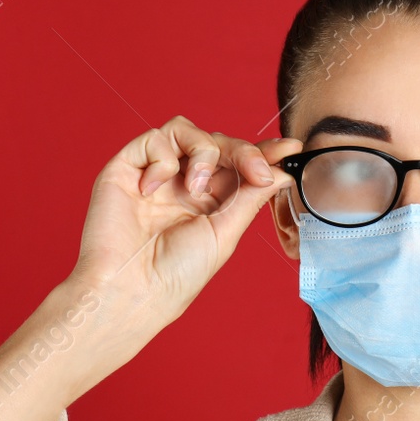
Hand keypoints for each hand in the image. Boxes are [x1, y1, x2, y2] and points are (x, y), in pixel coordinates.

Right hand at [69, 116, 299, 353]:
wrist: (131, 289)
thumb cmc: (176, 274)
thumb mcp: (225, 233)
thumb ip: (251, 197)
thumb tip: (283, 171)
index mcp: (209, 201)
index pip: (239, 165)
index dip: (264, 153)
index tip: (292, 148)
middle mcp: (183, 184)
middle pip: (219, 143)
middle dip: (243, 151)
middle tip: (256, 171)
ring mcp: (156, 174)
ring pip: (188, 131)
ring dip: (204, 153)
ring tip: (196, 188)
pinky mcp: (127, 168)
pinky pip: (154, 139)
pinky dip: (162, 160)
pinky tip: (153, 191)